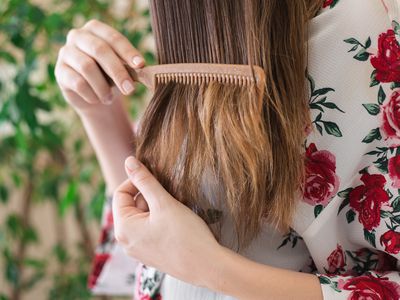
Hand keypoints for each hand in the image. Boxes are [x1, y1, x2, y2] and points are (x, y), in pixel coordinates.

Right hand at [54, 19, 144, 112]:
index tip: (141, 65)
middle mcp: (78, 36)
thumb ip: (131, 66)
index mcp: (96, 29)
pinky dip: (92, 94)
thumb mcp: (123, 69)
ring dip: (103, 87)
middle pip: (99, 50)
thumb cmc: (112, 77)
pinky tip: (98, 99)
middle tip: (130, 89)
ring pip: (87, 67)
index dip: (127, 51)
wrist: (95, 97)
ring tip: (110, 99)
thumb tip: (143, 69)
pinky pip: (78, 83)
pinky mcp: (59, 72)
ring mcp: (66, 53)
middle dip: (117, 71)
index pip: (113, 37)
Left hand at [112, 156, 221, 287]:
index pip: (120, 193)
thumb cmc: (185, 235)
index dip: (137, 181)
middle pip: (132, 205)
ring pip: (143, 217)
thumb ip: (145, 180)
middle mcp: (126, 242)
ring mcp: (138, 250)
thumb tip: (129, 161)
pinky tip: (177, 224)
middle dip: (150, 197)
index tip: (157, 179)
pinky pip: (149, 230)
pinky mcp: (151, 254)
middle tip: (170, 199)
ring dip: (157, 208)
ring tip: (176, 212)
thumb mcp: (163, 202)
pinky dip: (161, 221)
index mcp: (123, 228)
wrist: (207, 266)